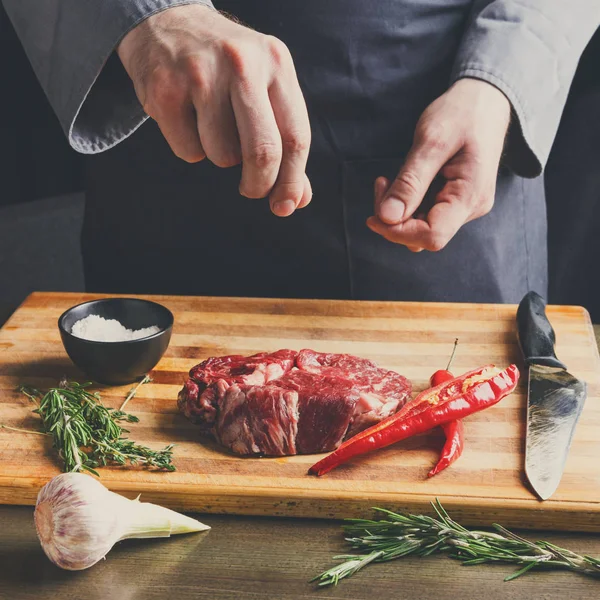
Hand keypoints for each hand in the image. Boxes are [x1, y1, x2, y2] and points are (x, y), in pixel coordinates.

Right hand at [118, 5, 311, 216]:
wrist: (166, 21)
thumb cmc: (226, 67)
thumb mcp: (265, 88)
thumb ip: (284, 141)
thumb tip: (298, 199)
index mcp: (276, 62)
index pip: (296, 136)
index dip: (293, 181)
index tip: (286, 205)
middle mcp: (241, 63)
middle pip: (262, 151)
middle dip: (259, 184)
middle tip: (252, 190)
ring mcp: (200, 74)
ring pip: (222, 155)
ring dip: (219, 155)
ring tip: (211, 124)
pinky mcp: (165, 89)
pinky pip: (189, 151)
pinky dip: (191, 147)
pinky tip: (187, 119)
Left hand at [367, 78, 510, 250]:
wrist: (485, 100)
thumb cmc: (461, 114)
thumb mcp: (431, 141)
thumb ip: (410, 181)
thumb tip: (387, 217)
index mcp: (470, 196)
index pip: (432, 236)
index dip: (398, 232)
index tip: (373, 216)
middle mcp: (471, 208)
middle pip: (423, 236)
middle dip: (393, 219)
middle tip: (381, 184)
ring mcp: (464, 207)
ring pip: (420, 228)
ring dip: (397, 211)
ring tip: (389, 180)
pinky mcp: (454, 201)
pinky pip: (424, 215)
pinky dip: (406, 204)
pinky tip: (400, 181)